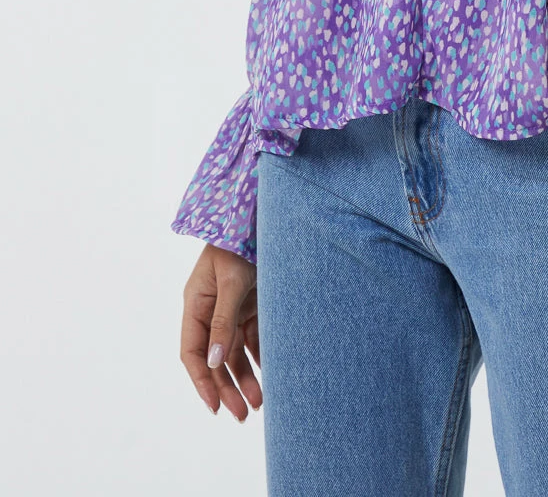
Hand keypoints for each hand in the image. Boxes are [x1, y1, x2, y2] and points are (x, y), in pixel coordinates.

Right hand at [180, 242, 261, 419]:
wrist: (258, 217)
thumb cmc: (240, 242)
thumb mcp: (231, 281)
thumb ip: (223, 320)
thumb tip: (214, 362)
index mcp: (195, 303)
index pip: (191, 352)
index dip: (201, 381)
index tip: (215, 406)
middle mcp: (210, 310)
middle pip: (215, 359)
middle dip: (227, 388)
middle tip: (242, 415)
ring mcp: (231, 309)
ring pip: (235, 353)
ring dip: (245, 378)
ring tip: (259, 404)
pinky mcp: (251, 305)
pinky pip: (253, 339)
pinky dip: (259, 358)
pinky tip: (270, 377)